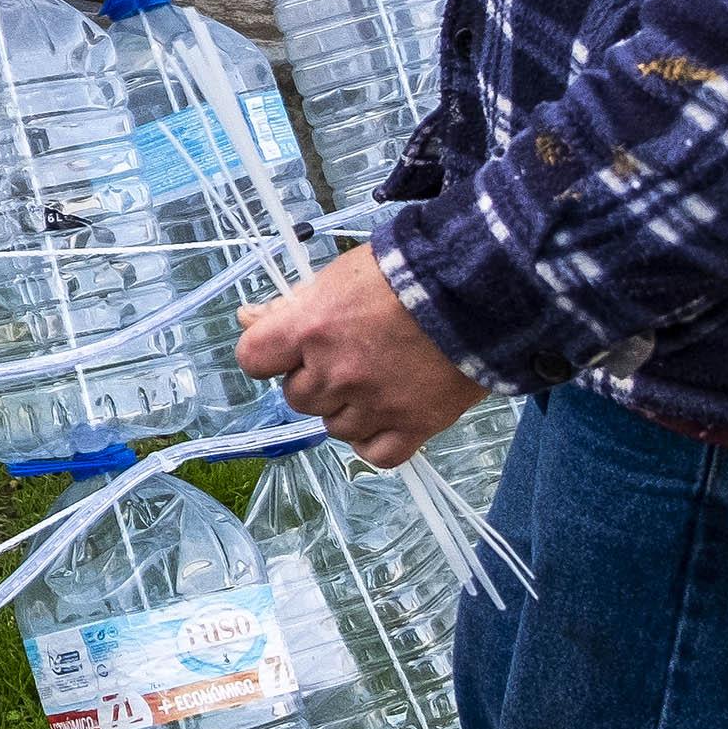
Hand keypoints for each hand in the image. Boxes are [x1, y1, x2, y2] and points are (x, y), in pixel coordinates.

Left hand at [237, 243, 489, 470]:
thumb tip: (247, 318)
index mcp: (311, 328)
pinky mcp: (414, 426)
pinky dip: (374, 440)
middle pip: (297, 397)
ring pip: (333, 427)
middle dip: (314, 380)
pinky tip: (385, 417)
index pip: (254, 358)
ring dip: (346, 409)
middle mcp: (336, 372)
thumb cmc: (408, 274)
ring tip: (376, 380)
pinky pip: (374, 454)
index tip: (286, 350)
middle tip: (346, 357)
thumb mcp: (340, 275)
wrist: (480, 290)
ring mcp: (374, 403)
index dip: (268, 354)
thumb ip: (292, 303)